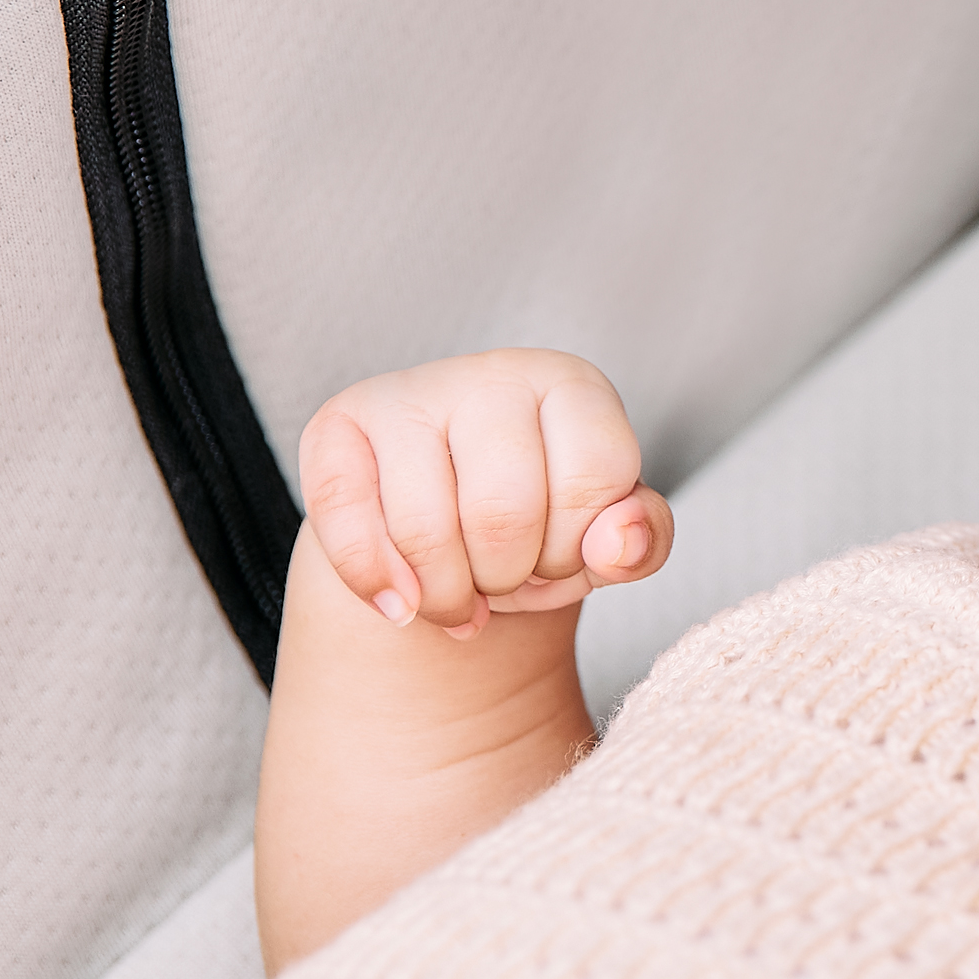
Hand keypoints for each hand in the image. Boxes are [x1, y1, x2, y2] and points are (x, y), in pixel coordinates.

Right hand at [296, 349, 672, 640]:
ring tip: (461, 591)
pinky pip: (344, 520)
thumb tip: (619, 543)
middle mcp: (493, 374)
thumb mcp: (605, 534)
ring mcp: (411, 392)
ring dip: (446, 594)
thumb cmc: (539, 520)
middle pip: (504, 513)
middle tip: (505, 577)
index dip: (578, 545)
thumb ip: (640, 541)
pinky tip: (401, 604)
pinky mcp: (337, 423)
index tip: (563, 554)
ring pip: (424, 528)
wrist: (446, 521)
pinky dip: (374, 584)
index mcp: (573, 386)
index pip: (595, 476)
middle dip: (509, 578)